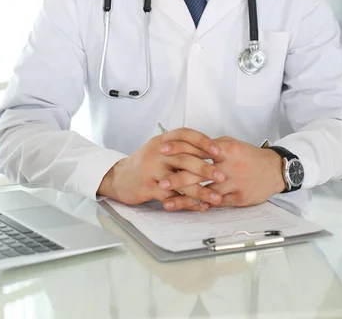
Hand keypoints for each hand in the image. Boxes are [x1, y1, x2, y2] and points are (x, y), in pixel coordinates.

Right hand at [97, 128, 224, 209]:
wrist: (119, 177)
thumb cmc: (145, 163)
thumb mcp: (159, 148)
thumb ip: (180, 147)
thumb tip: (209, 148)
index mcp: (162, 140)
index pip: (185, 135)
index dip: (202, 141)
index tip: (217, 150)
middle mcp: (157, 152)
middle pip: (185, 158)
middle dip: (206, 168)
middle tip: (222, 176)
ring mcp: (151, 169)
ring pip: (180, 180)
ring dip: (200, 190)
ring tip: (216, 197)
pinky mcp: (148, 187)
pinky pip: (172, 196)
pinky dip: (188, 203)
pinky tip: (200, 206)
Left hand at [158, 135, 284, 209]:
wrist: (274, 169)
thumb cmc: (249, 155)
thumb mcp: (231, 143)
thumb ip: (210, 145)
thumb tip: (189, 144)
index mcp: (224, 150)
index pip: (197, 148)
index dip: (179, 149)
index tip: (162, 151)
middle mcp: (228, 166)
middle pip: (199, 173)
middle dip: (178, 179)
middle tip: (161, 183)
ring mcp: (233, 184)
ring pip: (206, 193)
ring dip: (185, 199)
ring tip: (168, 203)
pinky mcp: (238, 198)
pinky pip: (217, 203)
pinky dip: (202, 206)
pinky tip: (188, 209)